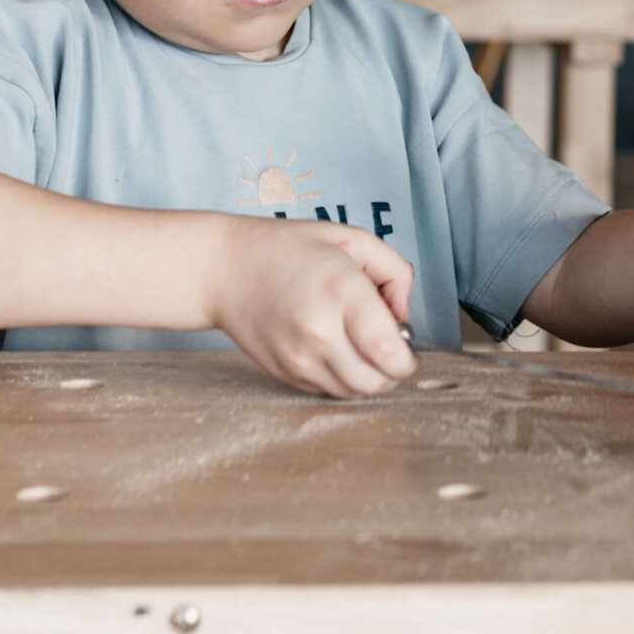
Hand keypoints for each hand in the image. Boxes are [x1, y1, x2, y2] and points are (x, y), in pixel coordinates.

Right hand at [210, 217, 416, 398]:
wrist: (226, 269)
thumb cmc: (290, 249)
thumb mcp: (352, 240)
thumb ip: (395, 272)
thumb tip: (403, 317)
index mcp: (340, 292)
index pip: (387, 352)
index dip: (406, 358)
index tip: (407, 347)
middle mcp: (318, 332)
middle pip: (374, 382)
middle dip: (392, 372)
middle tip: (387, 347)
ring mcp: (298, 357)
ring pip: (353, 393)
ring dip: (368, 378)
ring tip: (361, 347)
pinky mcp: (284, 372)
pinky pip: (328, 391)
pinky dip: (342, 378)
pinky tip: (336, 350)